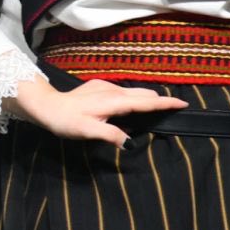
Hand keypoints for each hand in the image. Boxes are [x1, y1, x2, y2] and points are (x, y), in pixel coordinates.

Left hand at [12, 76, 186, 147]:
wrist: (46, 106)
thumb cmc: (65, 120)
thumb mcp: (88, 131)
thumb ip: (111, 135)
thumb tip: (130, 142)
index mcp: (113, 102)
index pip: (145, 102)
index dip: (165, 104)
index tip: (183, 104)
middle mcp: (112, 91)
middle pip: (143, 95)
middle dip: (159, 101)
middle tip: (173, 110)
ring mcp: (105, 87)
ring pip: (133, 92)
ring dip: (146, 100)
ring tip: (155, 111)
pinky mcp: (98, 87)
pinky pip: (123, 92)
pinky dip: (132, 99)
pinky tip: (129, 109)